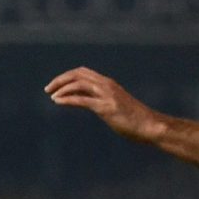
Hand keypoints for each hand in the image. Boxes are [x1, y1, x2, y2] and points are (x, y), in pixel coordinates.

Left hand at [46, 67, 162, 142]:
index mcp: (109, 84)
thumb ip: (102, 101)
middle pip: (77, 74)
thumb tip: (89, 103)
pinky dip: (67, 99)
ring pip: (78, 84)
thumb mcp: (116, 106)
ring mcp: (107, 96)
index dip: (66, 76)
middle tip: (48, 89)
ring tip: (51, 96)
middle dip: (60, 80)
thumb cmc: (135, 119)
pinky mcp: (106, 108)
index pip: (82, 72)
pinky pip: (82, 100)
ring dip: (61, 88)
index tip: (56, 86)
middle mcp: (107, 85)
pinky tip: (58, 102)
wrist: (151, 126)